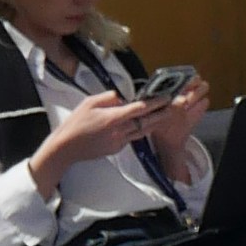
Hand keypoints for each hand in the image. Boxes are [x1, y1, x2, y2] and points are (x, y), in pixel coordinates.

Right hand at [32, 83, 211, 191]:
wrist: (67, 147)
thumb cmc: (75, 123)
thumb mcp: (89, 102)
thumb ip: (109, 98)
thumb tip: (122, 98)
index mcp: (113, 118)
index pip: (140, 109)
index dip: (155, 102)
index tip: (167, 96)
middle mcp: (120, 132)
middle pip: (147, 121)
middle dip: (164, 113)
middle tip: (178, 105)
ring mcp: (119, 142)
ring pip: (143, 131)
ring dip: (156, 122)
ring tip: (168, 114)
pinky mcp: (117, 149)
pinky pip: (132, 137)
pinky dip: (140, 129)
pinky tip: (145, 123)